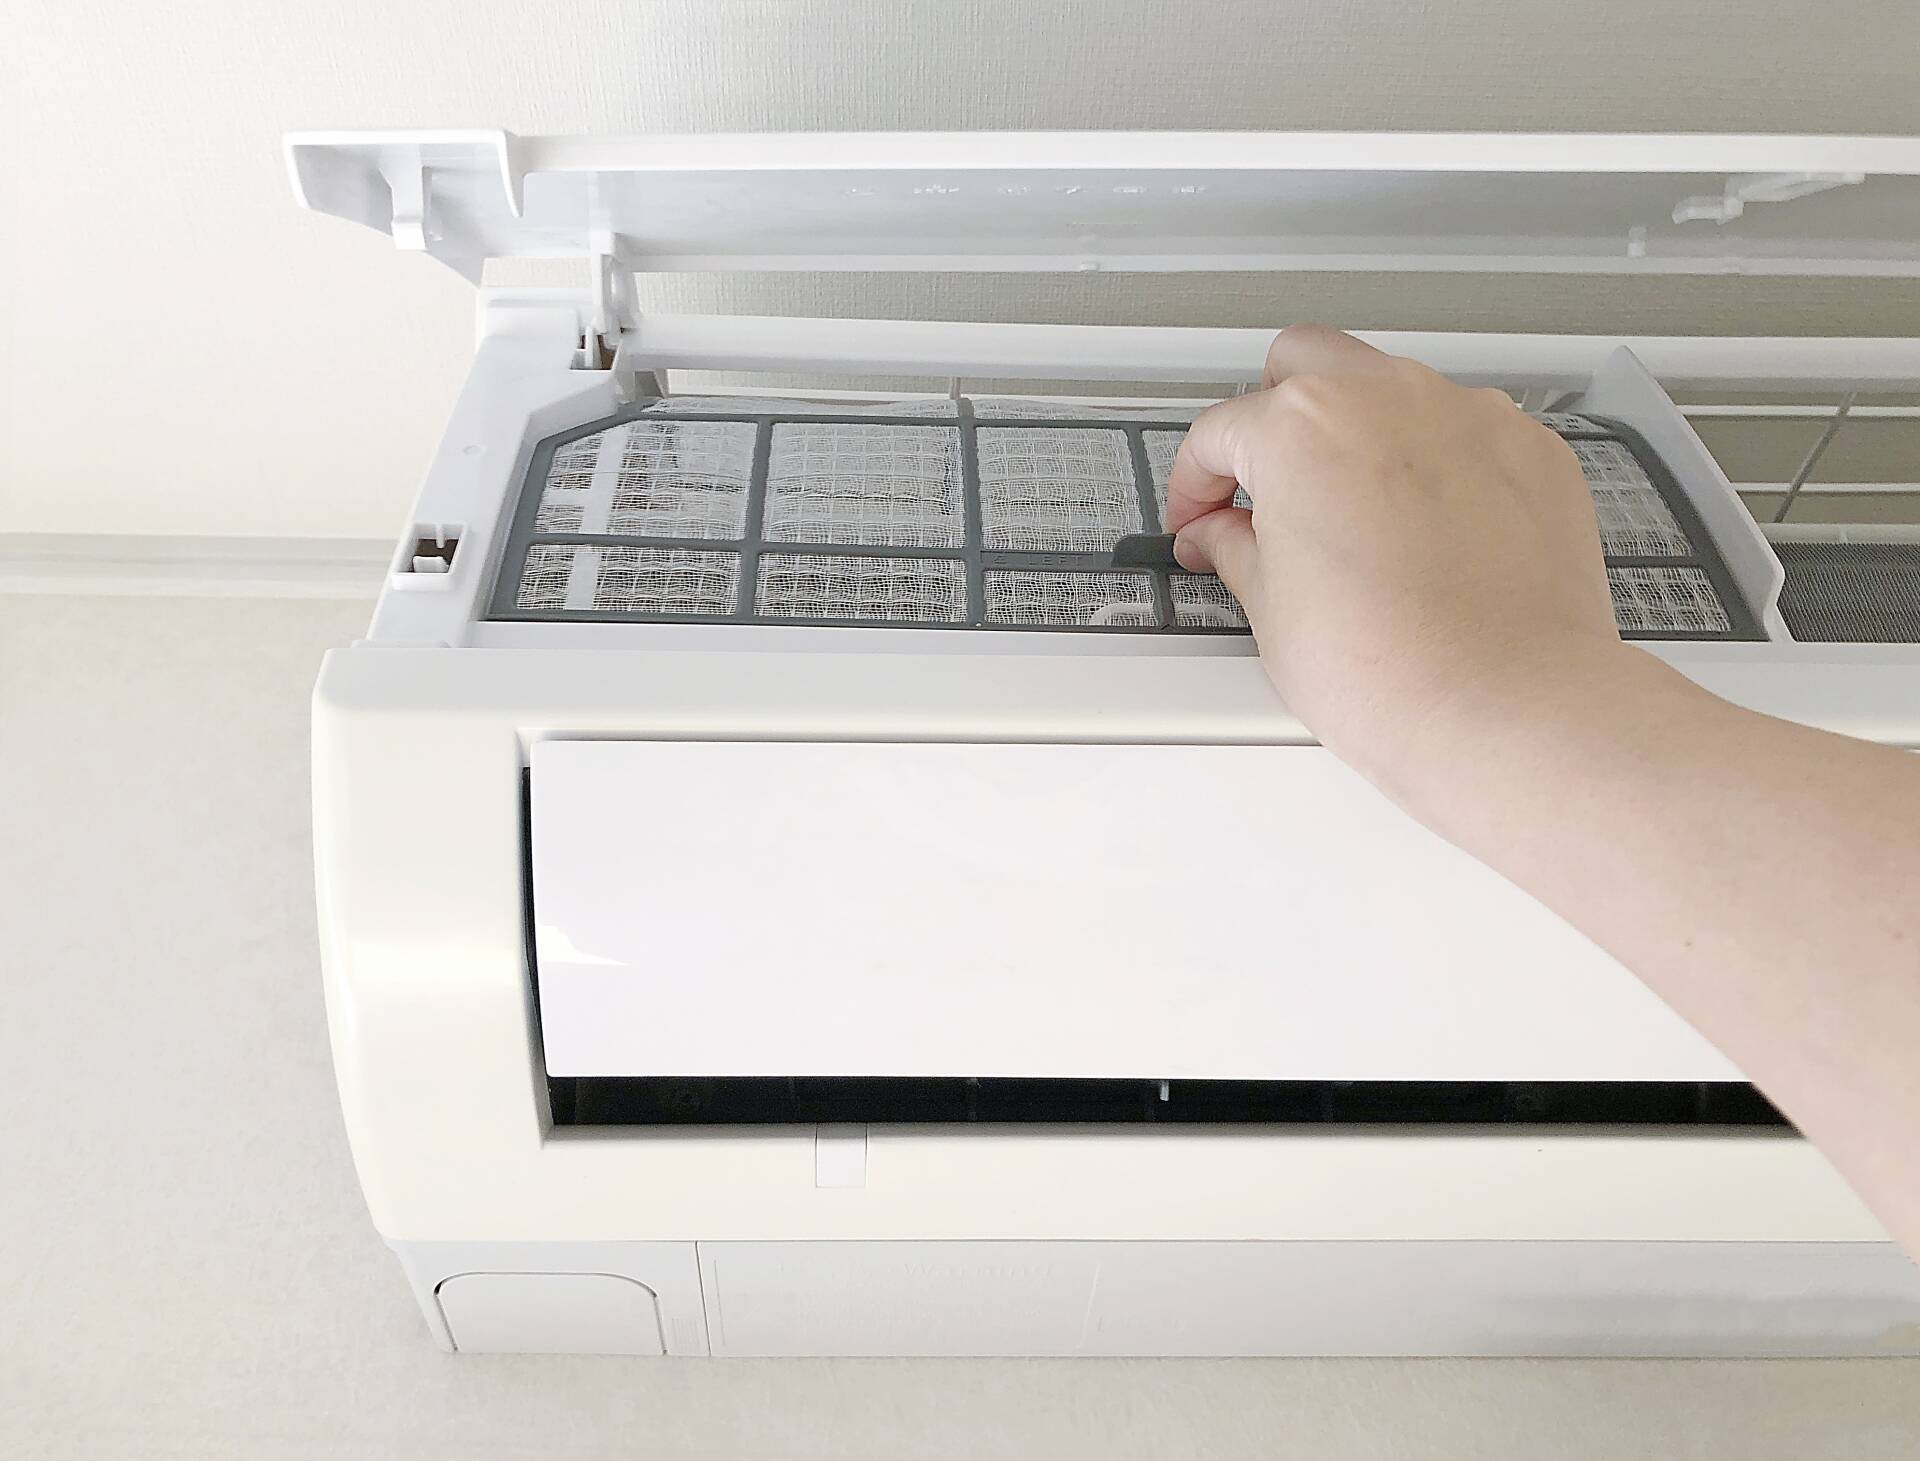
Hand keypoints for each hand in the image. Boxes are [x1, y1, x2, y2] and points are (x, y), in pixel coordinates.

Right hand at [1167, 325, 1625, 792]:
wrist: (1506, 706)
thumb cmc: (1393, 668)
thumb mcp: (1273, 612)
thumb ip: (1236, 550)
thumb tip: (1224, 537)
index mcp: (1300, 427)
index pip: (1220, 431)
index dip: (1194, 483)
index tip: (1199, 519)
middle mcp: (1385, 398)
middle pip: (1303, 363)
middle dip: (1271, 414)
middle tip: (1264, 487)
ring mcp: (1468, 415)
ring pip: (1390, 387)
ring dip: (1357, 430)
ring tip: (1351, 512)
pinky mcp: (1531, 449)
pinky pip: (1465, 429)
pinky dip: (1435, 462)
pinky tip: (1427, 531)